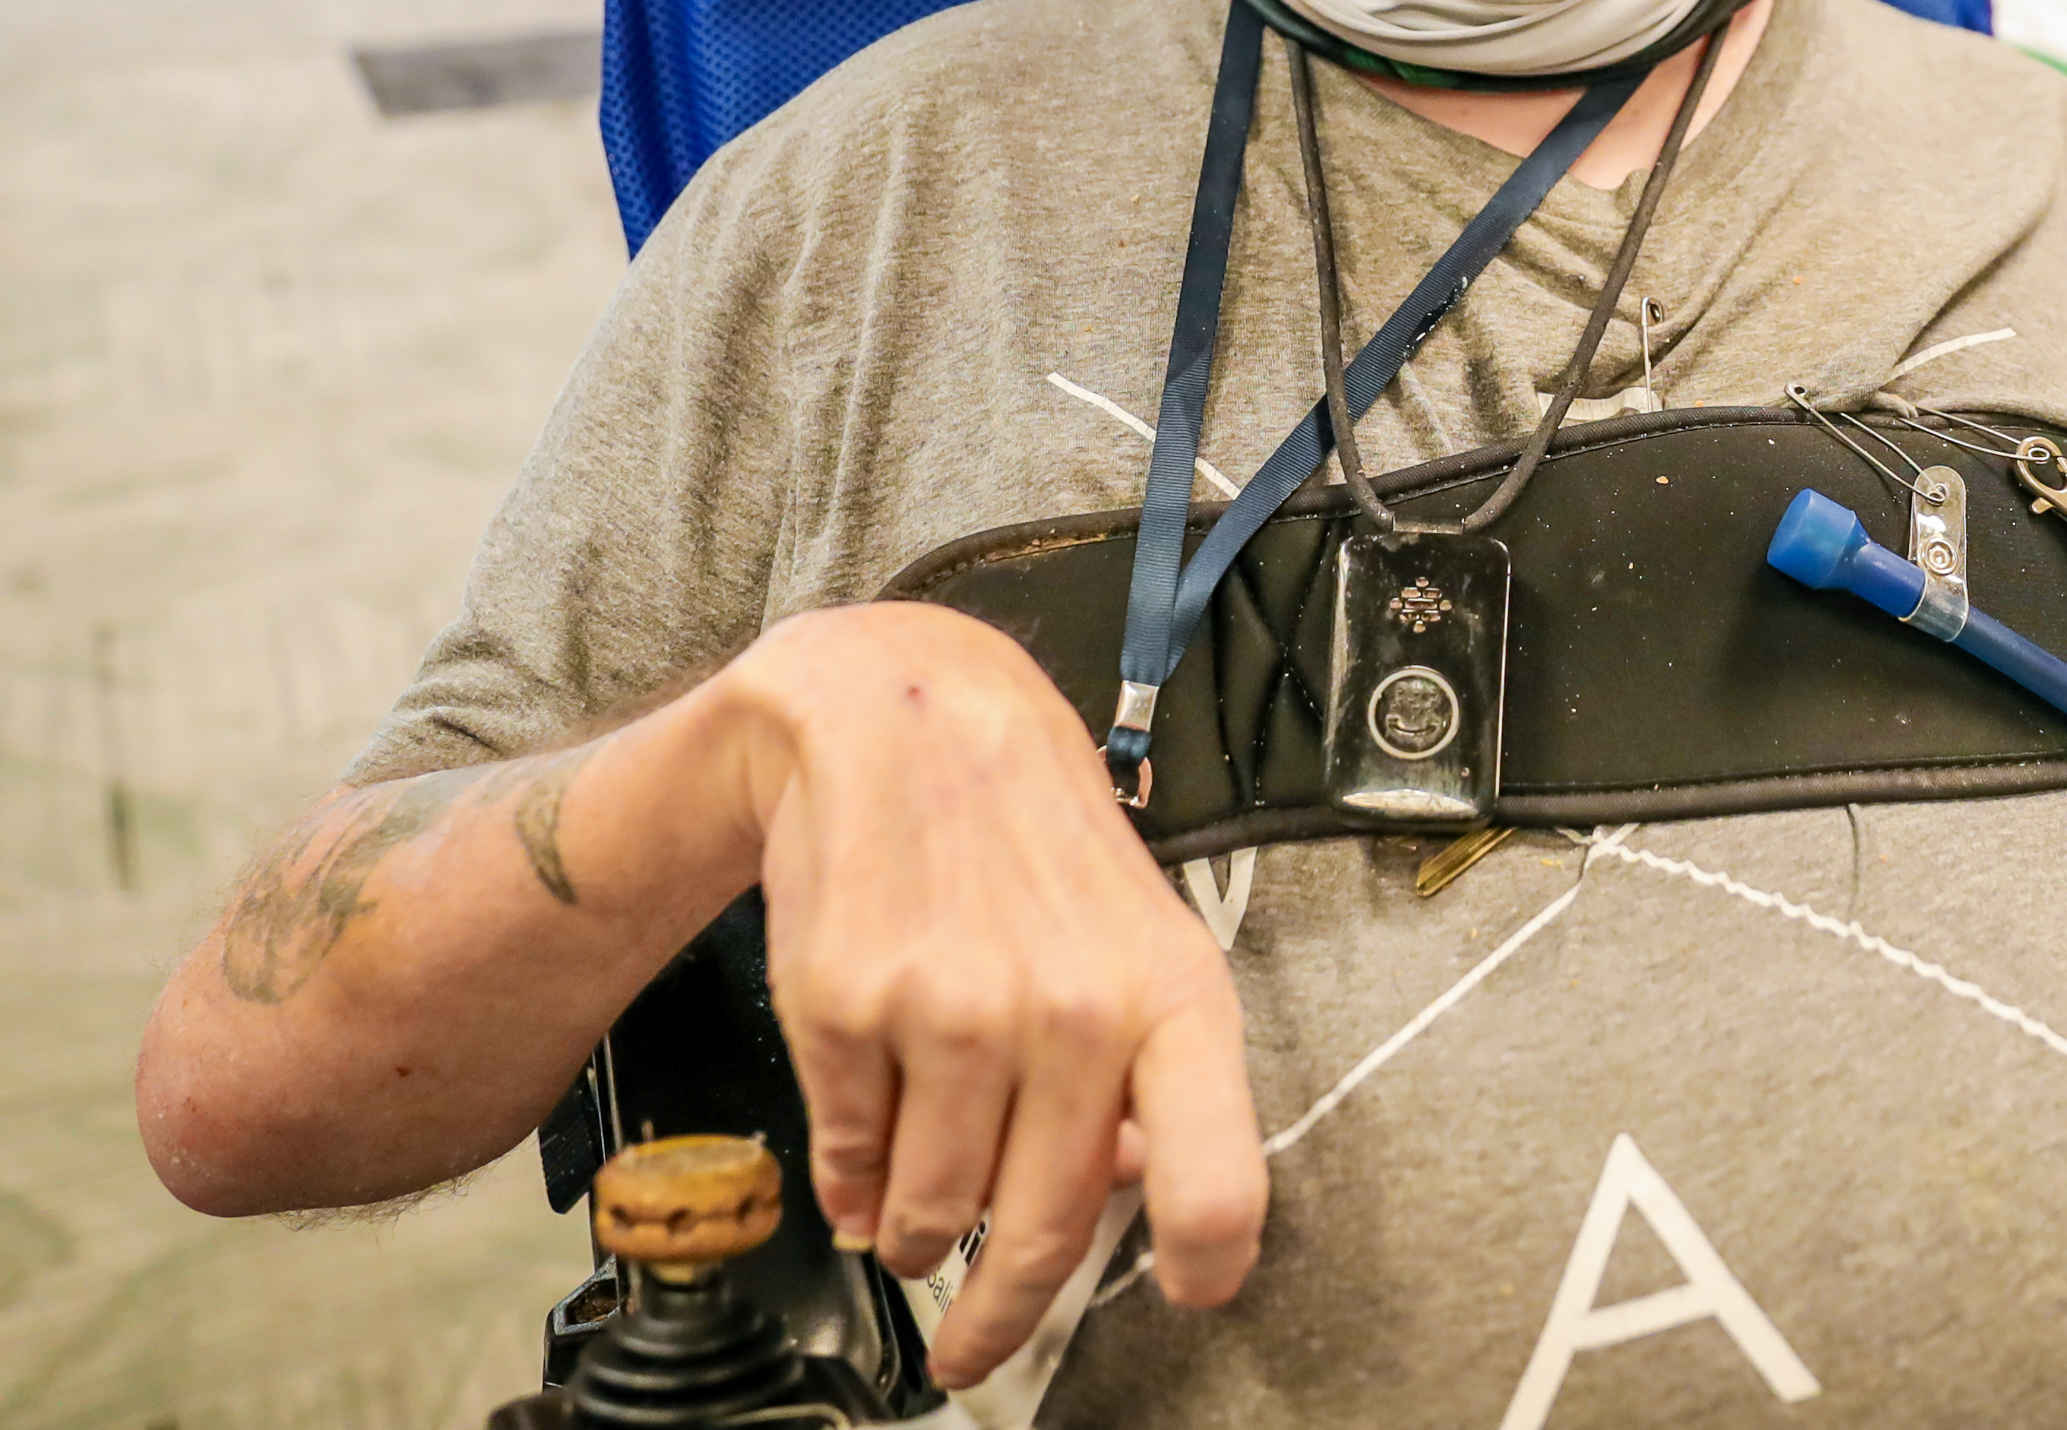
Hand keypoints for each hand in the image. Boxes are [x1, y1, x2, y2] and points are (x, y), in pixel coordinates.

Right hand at [713, 603, 1267, 1386]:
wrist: (904, 717)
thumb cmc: (1035, 837)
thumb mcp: (1139, 931)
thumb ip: (1152, 1073)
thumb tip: (1130, 1197)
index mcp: (1173, 998)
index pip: (1218, 1182)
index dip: (1208, 1268)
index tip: (1186, 1299)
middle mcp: (1073, 1013)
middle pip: (1050, 1234)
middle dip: (1003, 1317)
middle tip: (975, 1351)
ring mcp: (955, 1013)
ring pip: (935, 1212)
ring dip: (918, 1238)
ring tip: (913, 1222)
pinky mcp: (848, 1007)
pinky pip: (848, 1158)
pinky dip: (851, 1182)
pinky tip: (863, 1160)